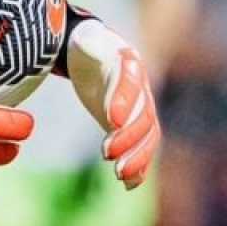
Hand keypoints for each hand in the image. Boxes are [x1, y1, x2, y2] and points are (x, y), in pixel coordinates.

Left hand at [59, 9, 160, 188]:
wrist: (96, 51)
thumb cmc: (88, 45)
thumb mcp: (85, 41)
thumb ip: (86, 46)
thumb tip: (78, 41)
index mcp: (128, 60)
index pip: (131, 81)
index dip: (123, 100)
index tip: (111, 120)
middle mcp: (141, 87)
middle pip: (144, 115)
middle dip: (129, 137)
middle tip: (107, 155)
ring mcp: (141, 107)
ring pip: (148, 135)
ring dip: (138, 156)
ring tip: (120, 175)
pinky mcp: (134, 125)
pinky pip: (143, 146)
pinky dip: (140, 166)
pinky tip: (130, 184)